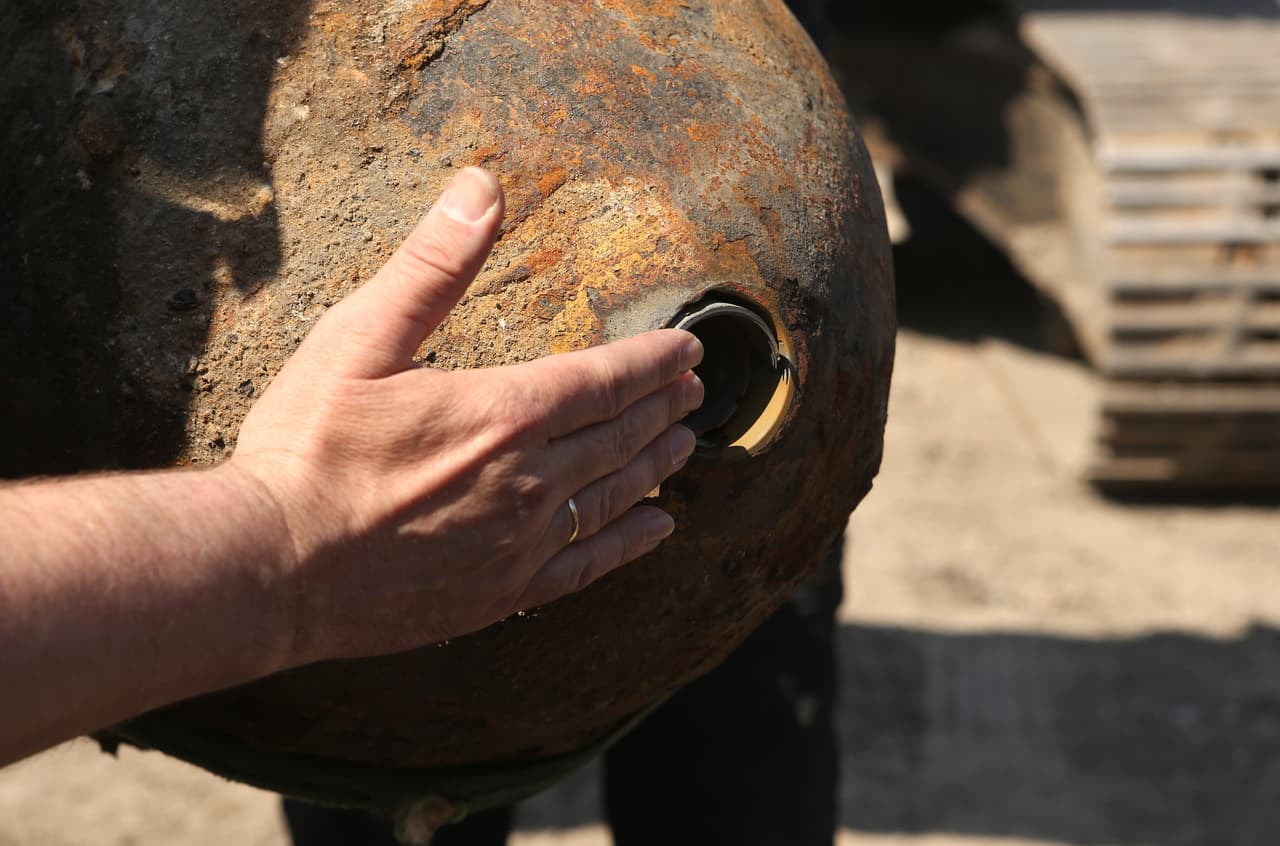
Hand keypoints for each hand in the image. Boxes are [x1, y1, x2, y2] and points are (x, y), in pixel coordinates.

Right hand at [231, 167, 702, 663]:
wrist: (272, 566)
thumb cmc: (308, 448)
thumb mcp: (360, 338)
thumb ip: (432, 265)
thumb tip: (482, 187)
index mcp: (505, 412)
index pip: (604, 378)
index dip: (653, 361)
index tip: (687, 349)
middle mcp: (530, 479)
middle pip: (619, 436)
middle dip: (661, 407)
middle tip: (694, 392)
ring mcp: (521, 541)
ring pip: (614, 496)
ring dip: (655, 465)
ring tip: (684, 445)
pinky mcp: (502, 591)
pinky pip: (587, 565)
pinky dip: (629, 543)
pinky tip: (658, 529)